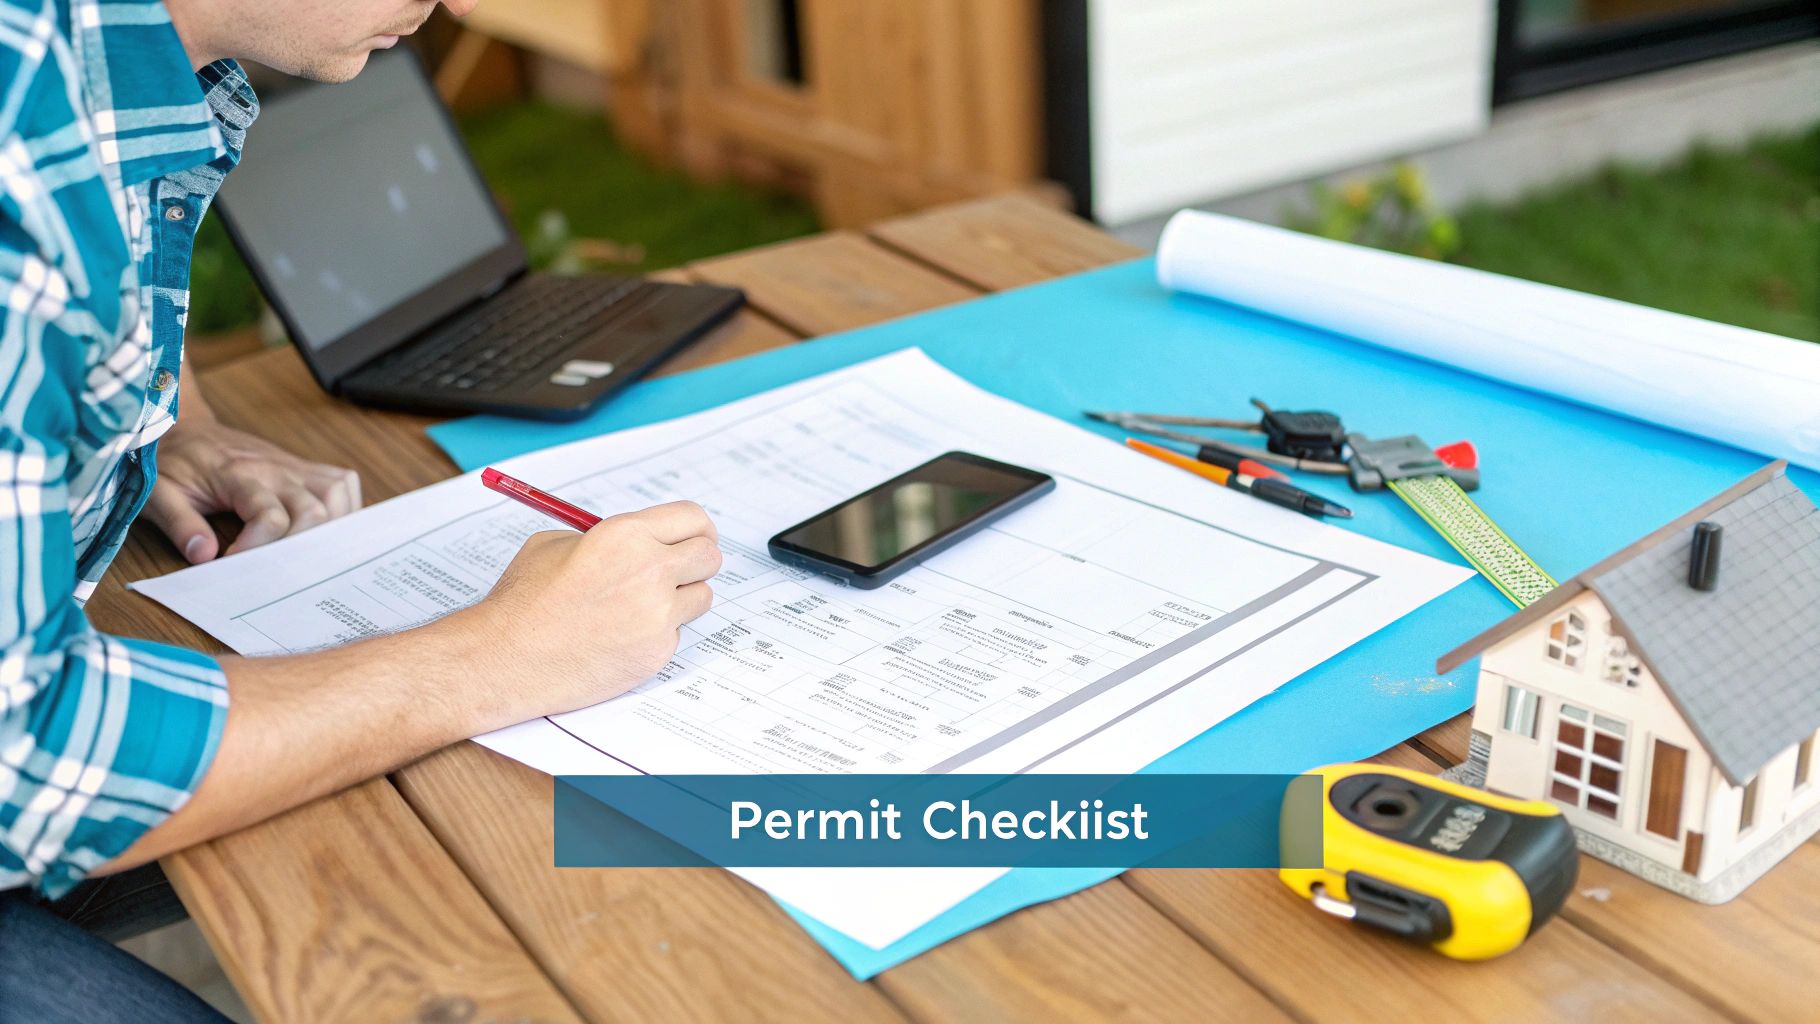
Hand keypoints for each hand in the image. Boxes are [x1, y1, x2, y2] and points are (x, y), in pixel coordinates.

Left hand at [146, 419, 362, 562]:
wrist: (180, 426)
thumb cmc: (169, 462)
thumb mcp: (157, 493)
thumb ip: (180, 524)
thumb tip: (204, 555)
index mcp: (237, 474)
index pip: (270, 516)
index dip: (258, 547)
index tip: (234, 561)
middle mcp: (274, 468)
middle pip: (315, 510)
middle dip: (301, 545)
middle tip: (274, 561)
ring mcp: (292, 465)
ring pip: (338, 493)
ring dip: (331, 526)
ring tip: (306, 549)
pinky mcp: (300, 466)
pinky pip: (341, 482)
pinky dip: (343, 506)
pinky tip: (325, 526)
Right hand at [458, 501, 721, 717]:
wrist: (504, 658)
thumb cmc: (524, 601)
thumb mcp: (557, 543)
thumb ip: (610, 537)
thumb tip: (644, 537)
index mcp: (626, 534)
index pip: (693, 518)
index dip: (695, 528)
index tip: (693, 537)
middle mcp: (650, 571)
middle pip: (710, 556)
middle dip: (696, 560)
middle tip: (677, 569)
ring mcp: (658, 616)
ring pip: (701, 597)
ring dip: (680, 599)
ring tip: (638, 606)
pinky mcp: (657, 652)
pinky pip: (676, 634)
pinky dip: (657, 634)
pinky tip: (620, 636)